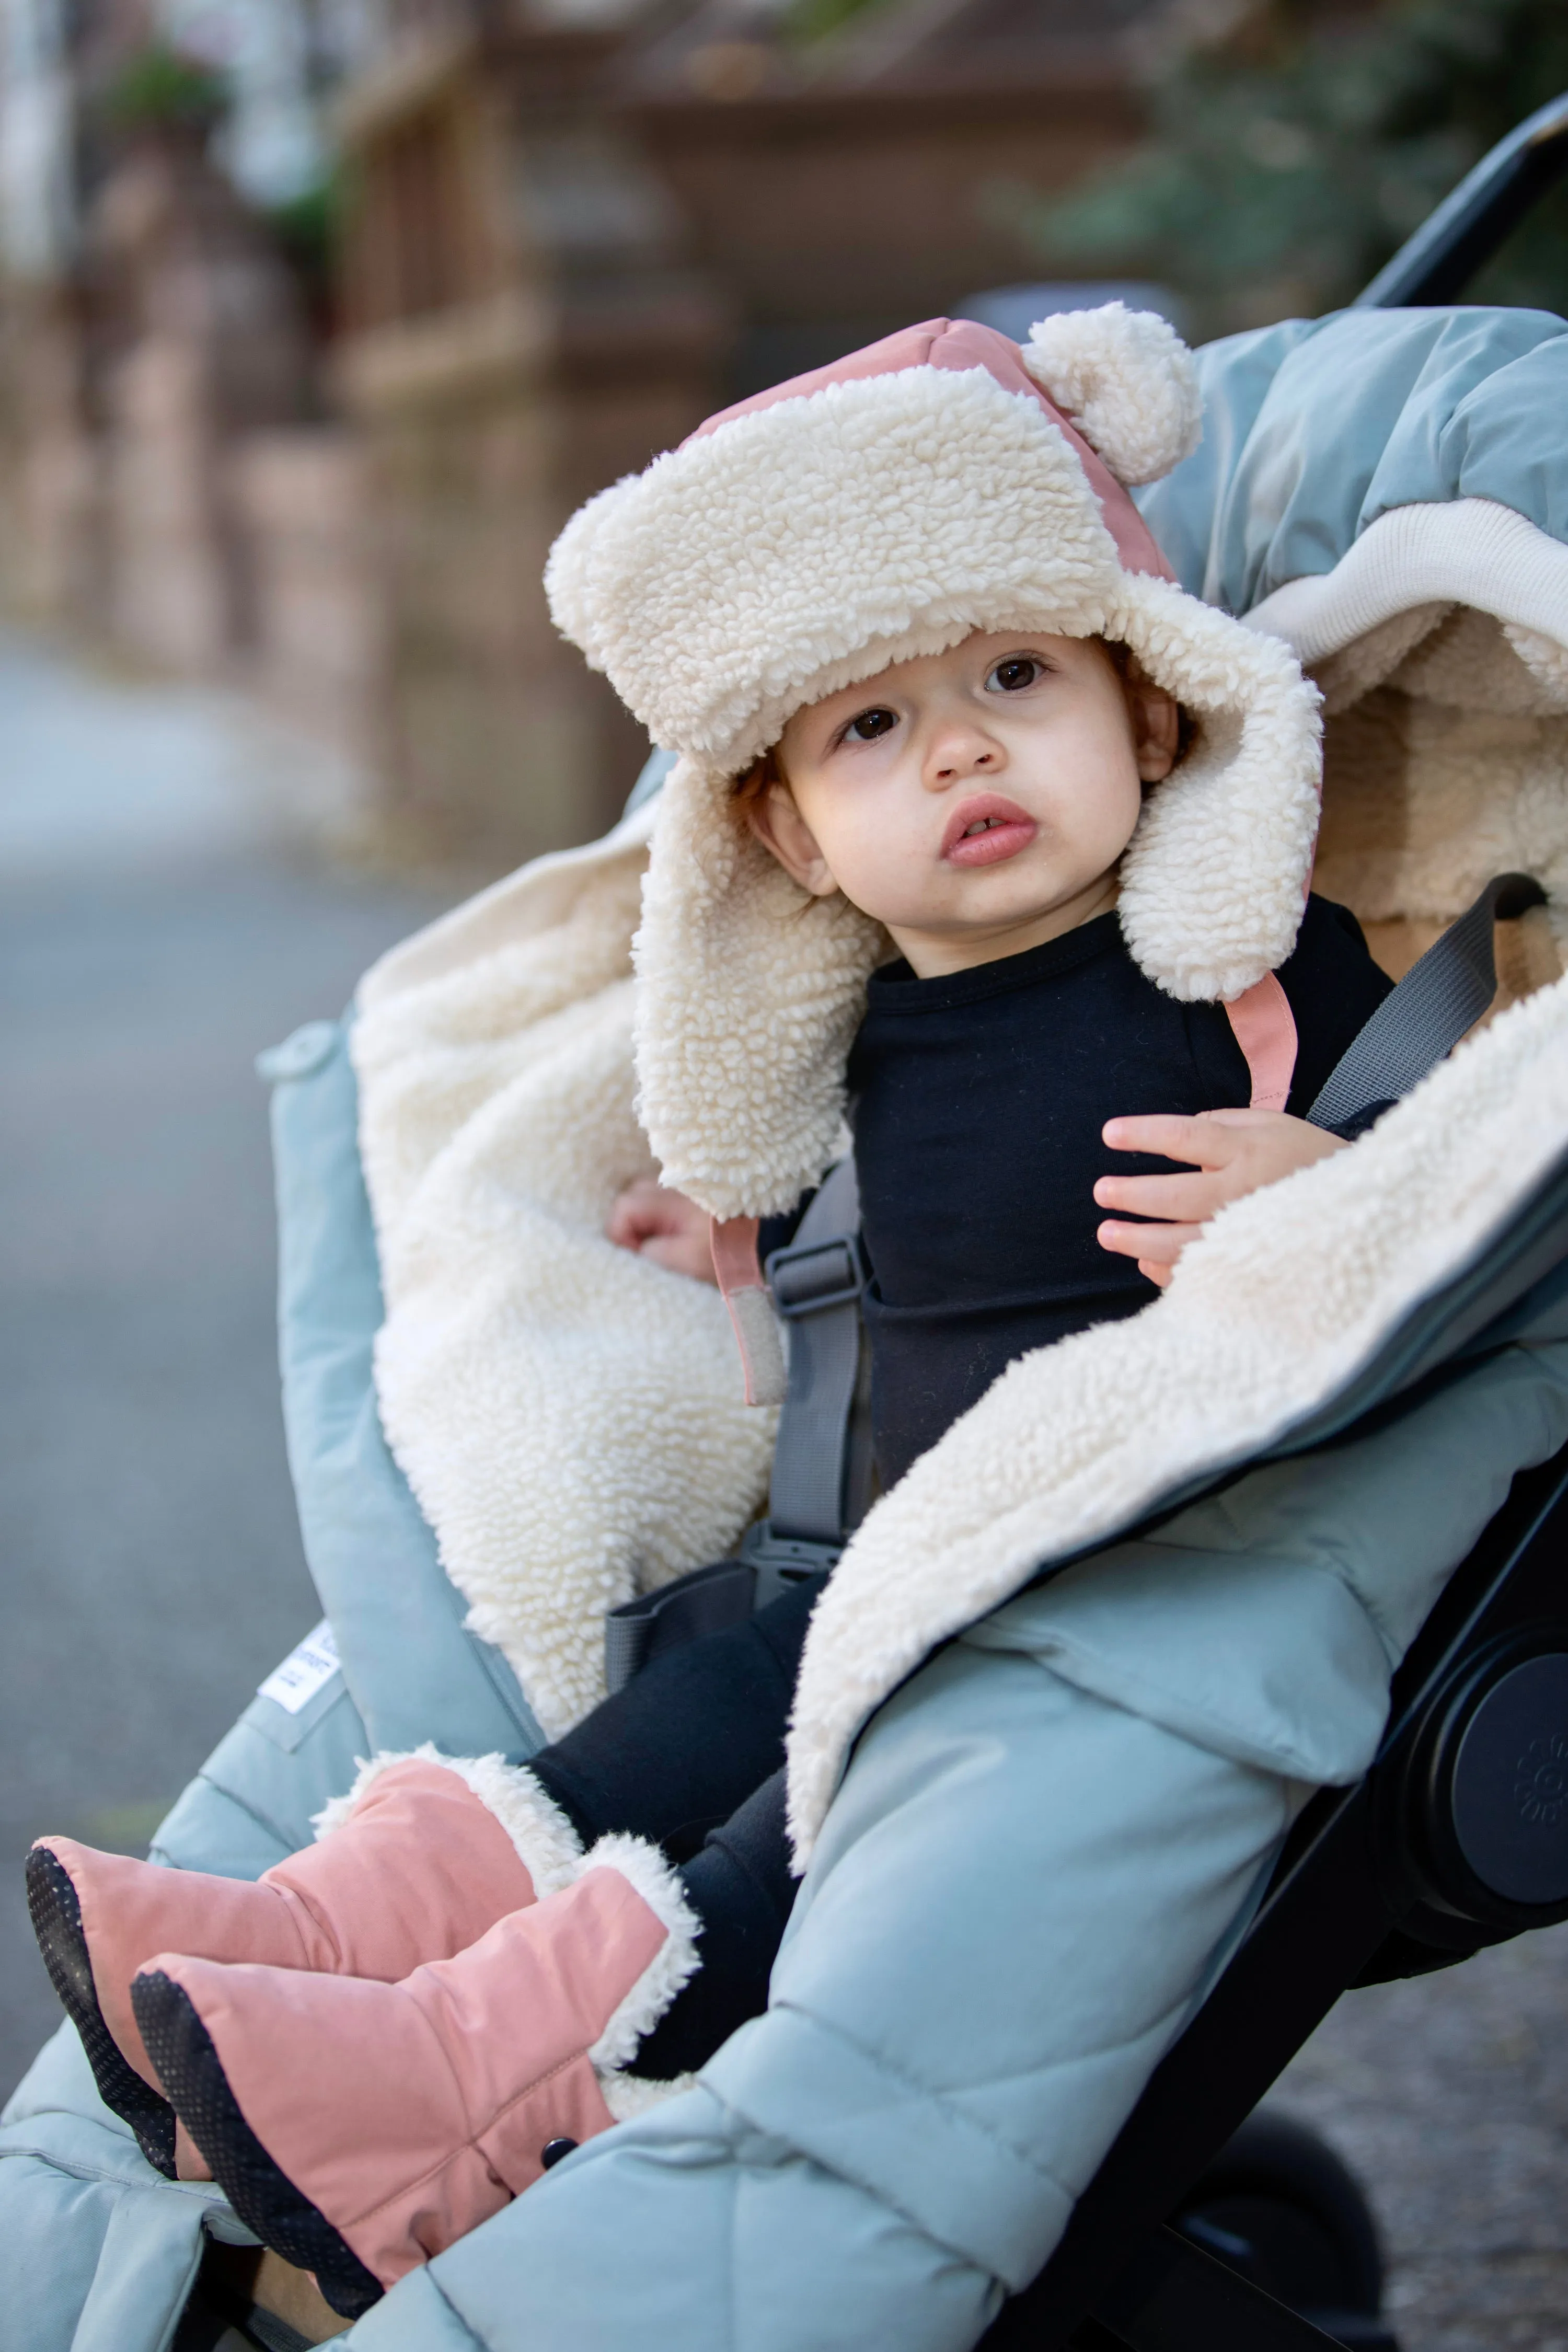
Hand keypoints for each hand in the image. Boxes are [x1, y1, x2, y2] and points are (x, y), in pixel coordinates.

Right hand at [606, 1178, 717, 1284]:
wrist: (764, 1236)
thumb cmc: (726, 1248)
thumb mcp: (688, 1259)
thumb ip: (652, 1253)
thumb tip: (637, 1250)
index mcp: (665, 1198)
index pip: (622, 1209)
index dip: (620, 1236)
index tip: (639, 1256)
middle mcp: (667, 1185)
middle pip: (628, 1203)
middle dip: (630, 1230)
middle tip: (649, 1254)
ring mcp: (676, 1188)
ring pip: (641, 1203)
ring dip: (643, 1226)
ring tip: (663, 1248)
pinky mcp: (684, 1196)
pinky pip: (656, 1205)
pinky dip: (656, 1221)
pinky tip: (672, 1238)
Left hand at [1094, 1108, 1346, 1288]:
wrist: (1356, 1202)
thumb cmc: (1301, 1156)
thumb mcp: (1268, 1124)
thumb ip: (1219, 1124)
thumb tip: (1173, 1135)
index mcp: (1247, 1151)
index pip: (1186, 1138)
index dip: (1144, 1135)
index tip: (1109, 1134)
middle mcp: (1244, 1192)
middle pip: (1178, 1194)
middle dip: (1133, 1194)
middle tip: (1103, 1192)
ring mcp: (1246, 1234)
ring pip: (1183, 1243)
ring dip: (1139, 1240)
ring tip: (1107, 1234)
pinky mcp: (1249, 1264)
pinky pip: (1201, 1274)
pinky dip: (1168, 1270)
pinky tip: (1144, 1262)